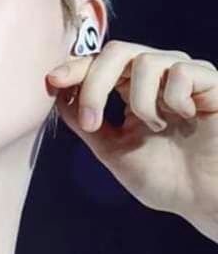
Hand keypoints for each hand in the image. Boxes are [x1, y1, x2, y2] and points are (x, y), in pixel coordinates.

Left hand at [46, 40, 217, 233]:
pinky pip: (182, 72)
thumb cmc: (165, 179)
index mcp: (133, 88)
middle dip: (95, 84)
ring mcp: (185, 75)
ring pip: (146, 61)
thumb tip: (56, 95)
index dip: (74, 68)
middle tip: (91, 122)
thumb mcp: (113, 151)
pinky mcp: (211, 82)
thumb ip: (85, 124)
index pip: (99, 64)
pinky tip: (184, 118)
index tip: (51, 82)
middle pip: (116, 52)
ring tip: (155, 129)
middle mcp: (158, 76)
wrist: (205, 200)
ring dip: (141, 101)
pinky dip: (174, 98)